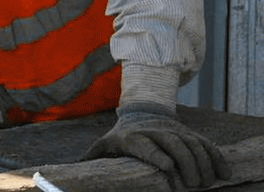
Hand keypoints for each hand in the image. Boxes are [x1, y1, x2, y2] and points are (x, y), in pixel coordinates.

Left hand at [83, 103, 230, 189]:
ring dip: (203, 163)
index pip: (144, 144)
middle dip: (186, 163)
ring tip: (206, 183)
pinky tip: (223, 174)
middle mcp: (155, 131)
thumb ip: (93, 156)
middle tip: (193, 186)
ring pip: (192, 143)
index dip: (156, 154)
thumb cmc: (121, 135)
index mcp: (132, 136)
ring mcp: (174, 130)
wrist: (141, 112)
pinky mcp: (189, 132)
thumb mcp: (105, 144)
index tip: (167, 167)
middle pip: (173, 143)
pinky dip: (216, 158)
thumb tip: (74, 167)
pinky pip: (205, 143)